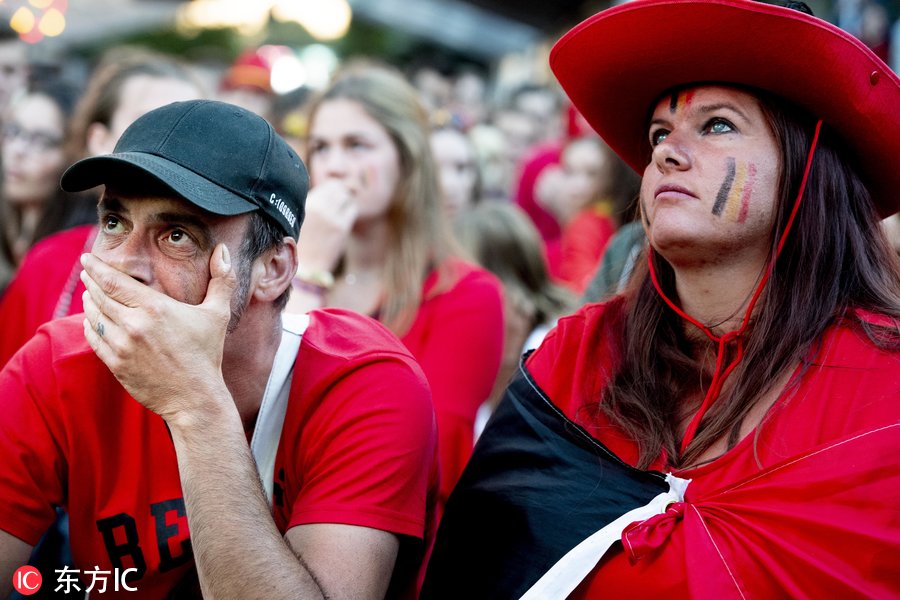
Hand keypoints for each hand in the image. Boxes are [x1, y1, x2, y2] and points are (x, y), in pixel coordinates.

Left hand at [80, 244, 236, 424]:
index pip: (114, 281)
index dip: (97, 267)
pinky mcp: (115, 364)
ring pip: (93, 316)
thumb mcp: (218, 314)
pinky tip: (92, 320)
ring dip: (88, 302)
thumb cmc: (207, 354)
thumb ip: (222, 279)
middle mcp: (133, 324)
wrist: (195, 397)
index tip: (88, 258)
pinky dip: (90, 325)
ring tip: (89, 293)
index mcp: (155, 308)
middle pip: (99, 295)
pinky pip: (93, 338)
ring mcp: (121, 346)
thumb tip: (222, 250)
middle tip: (88, 272)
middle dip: (91, 281)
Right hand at [296, 178, 358, 272]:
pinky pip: (352, 209)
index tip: (333, 194)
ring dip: (346, 200)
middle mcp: (317, 207)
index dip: (332, 187)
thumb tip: (326, 194)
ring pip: (346, 195)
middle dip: (340, 191)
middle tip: (340, 200)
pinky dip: (351, 210)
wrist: (305, 270)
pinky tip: (345, 217)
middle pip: (336, 186)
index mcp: (304, 204)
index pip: (325, 184)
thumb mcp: (299, 220)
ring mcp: (330, 217)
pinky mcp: (341, 228)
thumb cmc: (301, 246)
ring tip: (342, 209)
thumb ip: (312, 206)